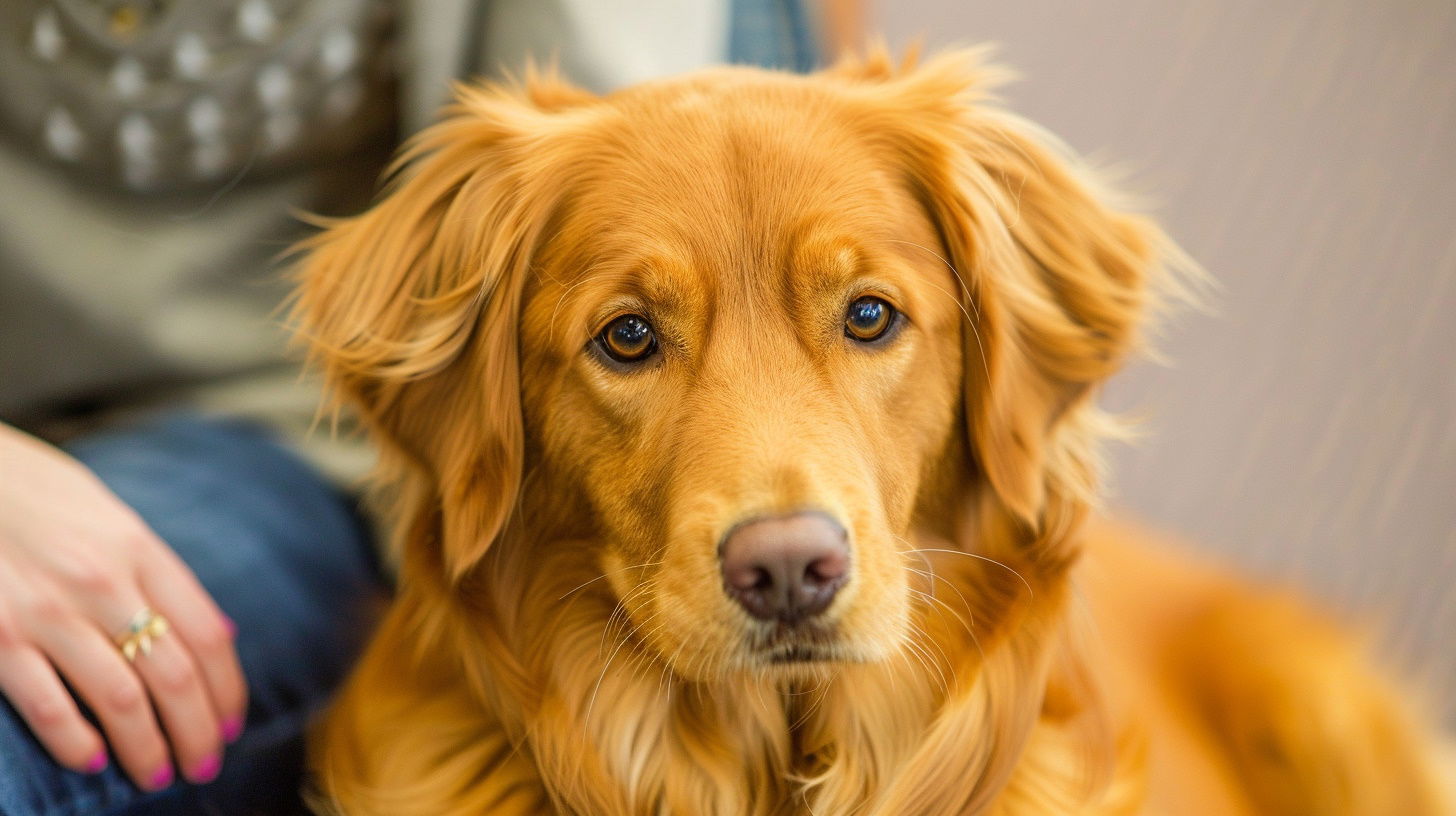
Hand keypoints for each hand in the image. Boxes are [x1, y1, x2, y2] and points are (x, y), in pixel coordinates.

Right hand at [0, 423, 246, 788]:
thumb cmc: (35, 494)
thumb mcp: (109, 517)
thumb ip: (155, 572)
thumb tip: (213, 631)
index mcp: (139, 549)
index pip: (207, 634)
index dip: (227, 689)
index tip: (232, 723)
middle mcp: (102, 582)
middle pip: (174, 675)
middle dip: (196, 731)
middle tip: (204, 765)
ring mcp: (47, 612)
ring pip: (121, 699)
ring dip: (147, 747)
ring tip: (157, 775)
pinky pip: (48, 705)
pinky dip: (75, 742)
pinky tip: (93, 761)